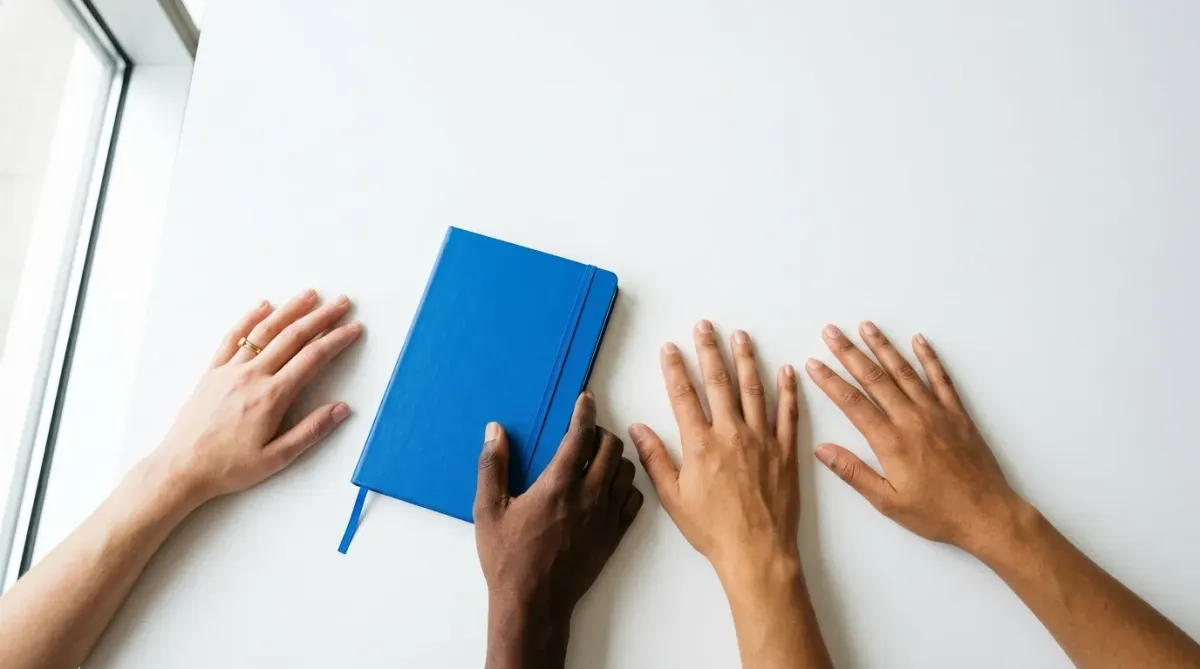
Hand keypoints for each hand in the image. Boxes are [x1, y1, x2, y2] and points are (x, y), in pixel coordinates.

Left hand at [152, 289, 363, 502]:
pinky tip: (263, 306)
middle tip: (341, 303)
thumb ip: (311, 431)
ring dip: (290, 309)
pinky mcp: (212, 371)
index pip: (312, 358)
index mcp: (272, 396)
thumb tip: (342, 409)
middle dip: (321, 317)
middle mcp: (252, 376)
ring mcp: (230, 370)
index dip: (336, 340)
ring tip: (309, 295)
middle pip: (293, 337)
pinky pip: (232, 337)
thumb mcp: (277, 458)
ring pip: (264, 331)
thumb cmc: (229, 467)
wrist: (181, 468)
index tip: (353, 329)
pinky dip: (249, 319)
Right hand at [474, 392, 642, 668]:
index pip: (580, 435)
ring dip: (614, 458)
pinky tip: (608, 489)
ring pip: (626, 471)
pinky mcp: (614, 536)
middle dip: (600, 432)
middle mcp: (588, 496)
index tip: (585, 400)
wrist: (533, 604)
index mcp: (557, 485)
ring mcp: (605, 517)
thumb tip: (495, 432)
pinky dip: (625, 487)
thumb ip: (492, 467)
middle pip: (610, 448)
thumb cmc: (507, 559)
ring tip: (597, 459)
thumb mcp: (487, 511)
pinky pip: (633, 500)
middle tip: (585, 434)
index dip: (584, 412)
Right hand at [628, 321, 800, 576]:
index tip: (670, 347)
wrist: (757, 552)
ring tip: (741, 336)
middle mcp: (731, 434)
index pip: (684, 395)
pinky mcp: (786, 452)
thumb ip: (655, 459)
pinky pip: (788, 414)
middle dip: (710, 351)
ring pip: (754, 390)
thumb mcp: (673, 497)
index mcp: (700, 444)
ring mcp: (762, 440)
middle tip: (705, 327)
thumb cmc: (713, 530)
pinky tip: (786, 371)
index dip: (675, 368)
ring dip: (746, 360)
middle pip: (719, 383)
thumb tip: (637, 429)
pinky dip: (787, 390)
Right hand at [805, 322, 1024, 553]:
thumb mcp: (887, 501)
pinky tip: (919, 340)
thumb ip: (854, 473)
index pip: (852, 403)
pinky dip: (929, 357)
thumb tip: (822, 450)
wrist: (987, 514)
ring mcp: (936, 412)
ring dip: (883, 347)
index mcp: (891, 441)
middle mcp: (912, 419)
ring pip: (904, 371)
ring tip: (866, 327)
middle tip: (831, 332)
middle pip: (874, 378)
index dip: (830, 381)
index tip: (813, 363)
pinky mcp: (957, 414)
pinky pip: (941, 378)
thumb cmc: (936, 513)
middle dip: (849, 353)